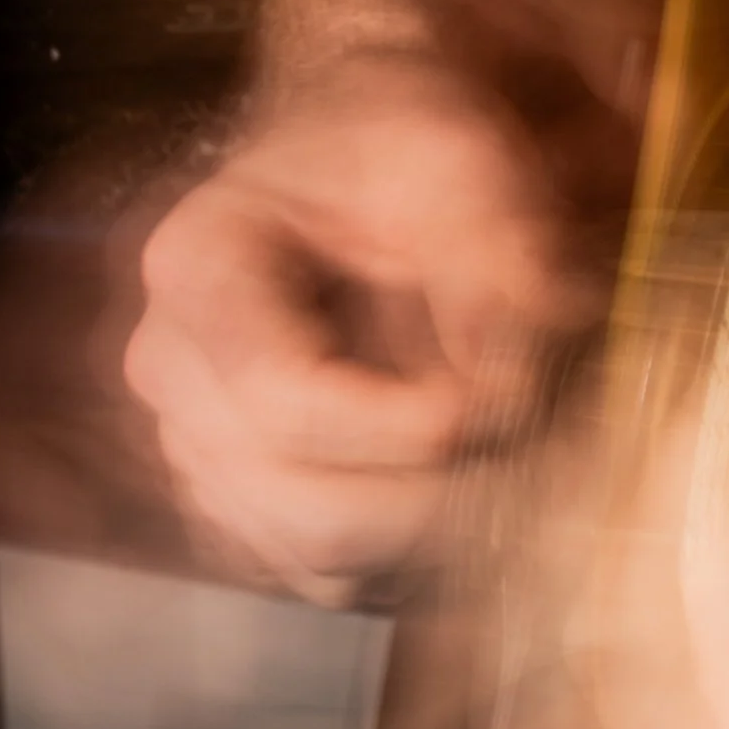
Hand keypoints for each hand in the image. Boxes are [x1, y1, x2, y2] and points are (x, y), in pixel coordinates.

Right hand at [126, 53, 599, 602]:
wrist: (371, 163)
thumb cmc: (405, 150)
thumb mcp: (461, 155)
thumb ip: (500, 247)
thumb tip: (524, 374)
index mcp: (196, 272)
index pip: (286, 405)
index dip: (406, 428)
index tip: (502, 400)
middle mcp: (176, 374)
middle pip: (306, 509)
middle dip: (446, 502)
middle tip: (551, 456)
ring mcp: (207, 451)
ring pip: (324, 562)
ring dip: (444, 538)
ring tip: (535, 469)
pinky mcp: (256, 506)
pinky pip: (336, 578)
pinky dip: (422, 558)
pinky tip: (489, 489)